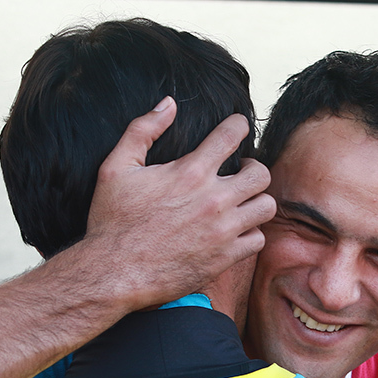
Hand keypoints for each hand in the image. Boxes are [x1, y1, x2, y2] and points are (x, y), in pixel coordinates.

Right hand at [84, 97, 274, 309]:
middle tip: (240, 173)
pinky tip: (235, 231)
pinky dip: (250, 234)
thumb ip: (142, 130)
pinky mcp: (224, 258)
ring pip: (266, 207)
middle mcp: (213, 200)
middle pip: (260, 173)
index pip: (232, 135)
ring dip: (256, 201)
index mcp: (190, 173)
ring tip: (242, 203)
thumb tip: (168, 104)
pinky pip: (257, 240)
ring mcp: (222, 231)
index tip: (237, 128)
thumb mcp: (116, 168)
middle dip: (253, 168)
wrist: (113, 273)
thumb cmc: (111, 221)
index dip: (239, 126)